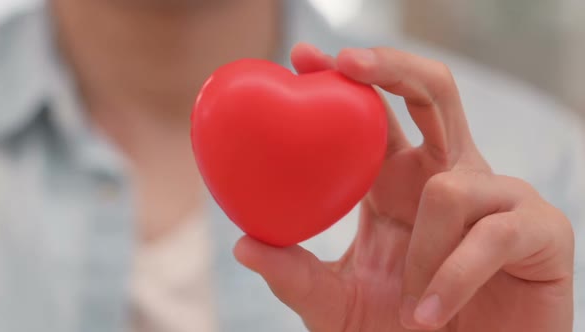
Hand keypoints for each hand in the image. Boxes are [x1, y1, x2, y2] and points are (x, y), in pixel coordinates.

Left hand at [234, 44, 573, 330]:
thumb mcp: (336, 304)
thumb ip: (295, 276)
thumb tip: (242, 245)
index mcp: (397, 183)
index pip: (375, 114)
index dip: (348, 78)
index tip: (302, 57)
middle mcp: (445, 176)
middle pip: (432, 91)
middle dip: (394, 67)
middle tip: (346, 63)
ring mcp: (496, 198)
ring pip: (451, 185)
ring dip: (421, 253)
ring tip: (409, 304)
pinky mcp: (539, 230)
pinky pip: (494, 230)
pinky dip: (455, 275)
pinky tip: (431, 311)